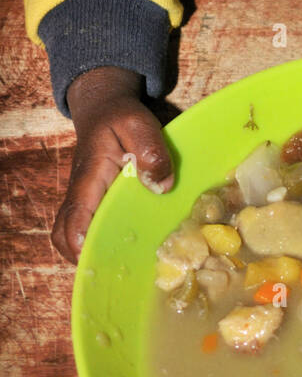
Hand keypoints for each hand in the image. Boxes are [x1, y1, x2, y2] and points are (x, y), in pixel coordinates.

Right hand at [54, 66, 174, 263]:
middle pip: (64, 235)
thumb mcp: (139, 124)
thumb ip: (150, 151)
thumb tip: (161, 186)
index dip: (80, 242)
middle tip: (115, 268)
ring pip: (71, 235)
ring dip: (89, 251)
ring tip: (122, 262)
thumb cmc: (120, 116)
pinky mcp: (92, 202)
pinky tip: (126, 245)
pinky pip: (86, 228)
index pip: (74, 217)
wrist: (104, 108)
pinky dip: (97, 241)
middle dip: (82, 257)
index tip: (98, 259)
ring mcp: (84, 200)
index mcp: (89, 179)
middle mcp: (80, 194)